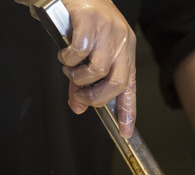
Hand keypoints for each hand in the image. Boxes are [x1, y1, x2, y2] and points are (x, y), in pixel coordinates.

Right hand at [59, 0, 136, 137]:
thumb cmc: (78, 22)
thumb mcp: (85, 55)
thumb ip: (82, 83)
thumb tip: (78, 107)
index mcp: (125, 51)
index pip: (130, 87)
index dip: (128, 112)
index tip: (126, 132)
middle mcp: (121, 42)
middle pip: (117, 83)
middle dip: (95, 97)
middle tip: (79, 94)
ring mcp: (108, 31)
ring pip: (98, 70)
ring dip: (78, 76)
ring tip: (69, 67)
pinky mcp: (91, 21)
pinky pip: (80, 52)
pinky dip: (68, 58)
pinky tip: (64, 52)